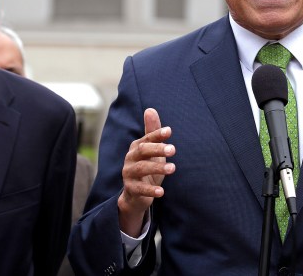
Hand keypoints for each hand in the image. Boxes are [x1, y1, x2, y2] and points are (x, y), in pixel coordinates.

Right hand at [118, 108, 175, 236]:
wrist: (136, 194)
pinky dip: (150, 190)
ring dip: (157, 168)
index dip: (157, 134)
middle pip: (143, 150)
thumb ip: (153, 132)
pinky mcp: (130, 188)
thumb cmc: (147, 167)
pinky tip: (161, 191)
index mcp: (137, 147)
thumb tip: (150, 109)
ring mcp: (128, 173)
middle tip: (173, 150)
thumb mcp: (152, 150)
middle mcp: (130, 158)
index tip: (169, 131)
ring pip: (142, 168)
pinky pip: (140, 189)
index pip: (147, 138)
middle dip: (158, 149)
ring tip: (173, 168)